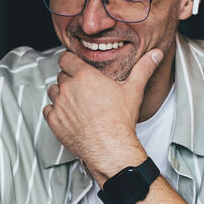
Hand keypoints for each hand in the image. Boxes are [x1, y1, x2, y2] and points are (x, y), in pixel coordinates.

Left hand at [42, 49, 162, 182]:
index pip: (65, 59)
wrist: (110, 147)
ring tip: (75, 102)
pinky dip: (55, 111)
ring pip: (53, 91)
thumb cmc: (120, 121)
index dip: (70, 61)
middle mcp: (68, 88)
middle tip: (82, 88)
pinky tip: (68, 114)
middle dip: (69, 79)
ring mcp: (59, 105)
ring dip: (61, 94)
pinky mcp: (53, 120)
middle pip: (61, 76)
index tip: (74, 65)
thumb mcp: (133, 90)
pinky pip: (47, 109)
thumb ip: (142, 69)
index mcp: (84, 77)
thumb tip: (155, 55)